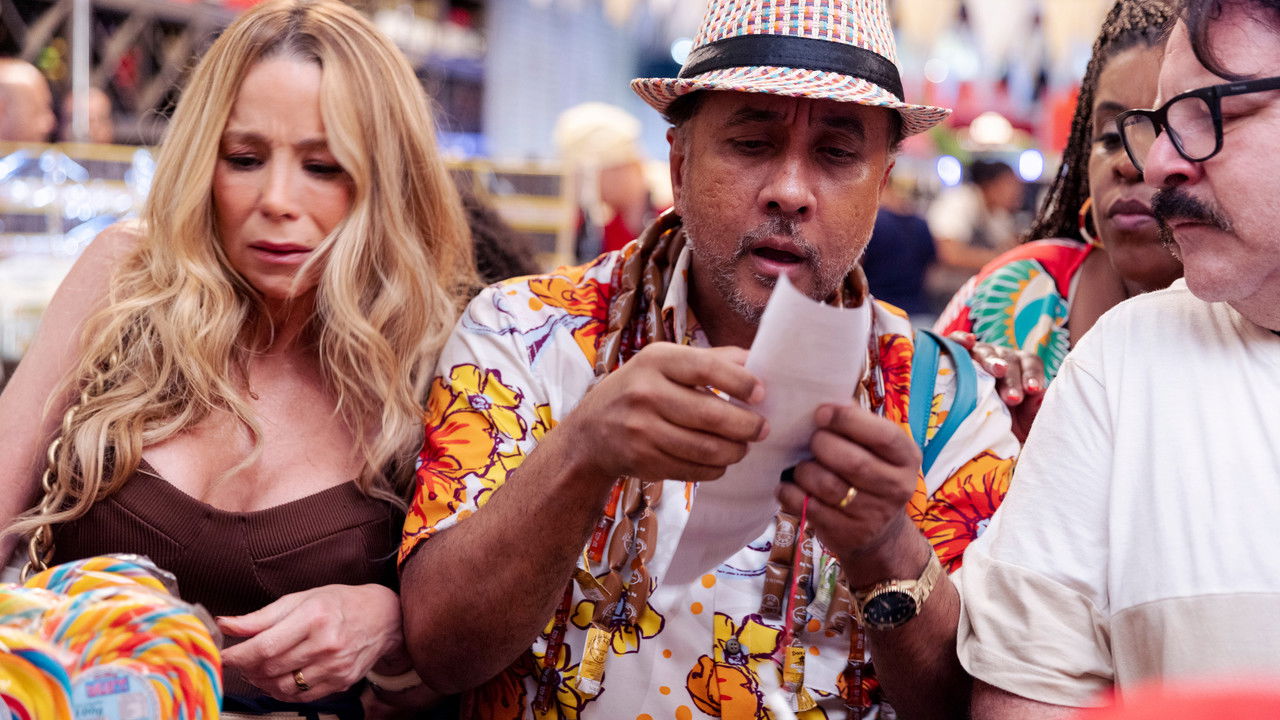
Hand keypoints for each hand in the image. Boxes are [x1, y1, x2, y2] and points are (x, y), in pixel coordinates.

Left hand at [218, 584, 402, 701]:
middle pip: (271, 668)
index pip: (265, 646)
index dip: (238, 655)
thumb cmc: (339, 603)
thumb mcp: (301, 598)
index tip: (224, 654)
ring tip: (257, 669)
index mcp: (314, 616)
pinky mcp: (340, 682)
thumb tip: (226, 625)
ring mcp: (335, 667)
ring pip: (283, 686)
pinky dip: (281, 691)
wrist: (383, 617)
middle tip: (240, 659)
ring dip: (261, 682)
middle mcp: (326, 644)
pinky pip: (300, 696)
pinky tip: (278, 678)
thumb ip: (262, 616)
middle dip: (247, 667)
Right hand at [560, 342, 767, 482]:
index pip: (706, 368)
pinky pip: (693, 470)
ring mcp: (642, 430)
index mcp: (655, 360)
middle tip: (762, 429)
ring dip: (735, 451)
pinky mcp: (643, 461)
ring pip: (705, 449)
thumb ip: (711, 359)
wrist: (590, 433)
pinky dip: (715, 469)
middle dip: (746, 426)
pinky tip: (720, 461)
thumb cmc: (639, 389)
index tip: (761, 394)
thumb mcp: (664, 363)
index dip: (740, 382)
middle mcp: (645, 393)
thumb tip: (759, 360)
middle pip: (711, 415)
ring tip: (743, 447)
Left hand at [777, 404, 925, 584]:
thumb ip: (858, 424)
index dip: (849, 421)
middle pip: (854, 462)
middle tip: (811, 441)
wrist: (880, 532)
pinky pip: (809, 508)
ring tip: (801, 465)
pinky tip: (788, 485)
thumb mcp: (877, 450)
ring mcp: (873, 514)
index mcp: (906, 458)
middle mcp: (896, 487)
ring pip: (828, 486)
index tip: (821, 413)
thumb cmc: (871, 474)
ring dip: (805, 471)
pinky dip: (791, 493)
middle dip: (822, 445)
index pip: (883, 436)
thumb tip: (826, 400)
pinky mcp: (848, 533)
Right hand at [947, 331, 1045, 441]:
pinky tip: (967, 343)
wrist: (969, 431)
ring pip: (984, 351)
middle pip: (1008, 360)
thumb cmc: (999, 424)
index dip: (1032, 375)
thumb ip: (1032, 412)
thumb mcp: (1019, 424)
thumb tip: (1041, 397)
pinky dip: (960, 340)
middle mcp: (999, 358)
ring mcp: (976, 354)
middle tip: (1012, 399)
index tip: (1032, 390)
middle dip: (1012, 379)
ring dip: (991, 361)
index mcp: (1021, 369)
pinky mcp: (953, 353)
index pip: (1031, 364)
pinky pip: (955, 342)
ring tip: (998, 371)